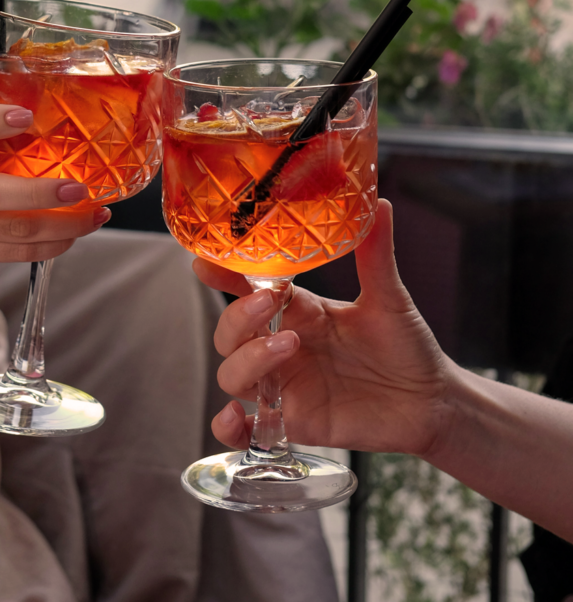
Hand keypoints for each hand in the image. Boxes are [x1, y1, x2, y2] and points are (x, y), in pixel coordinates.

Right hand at [195, 200, 451, 457]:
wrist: (431, 402)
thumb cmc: (407, 345)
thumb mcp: (389, 298)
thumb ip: (375, 255)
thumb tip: (380, 205)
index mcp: (299, 309)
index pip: (246, 288)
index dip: (221, 274)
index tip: (204, 261)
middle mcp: (282, 344)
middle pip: (230, 331)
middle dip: (238, 315)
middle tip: (271, 304)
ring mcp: (284, 384)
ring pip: (233, 373)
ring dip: (248, 360)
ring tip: (289, 347)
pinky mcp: (293, 421)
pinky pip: (245, 430)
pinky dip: (230, 427)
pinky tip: (239, 418)